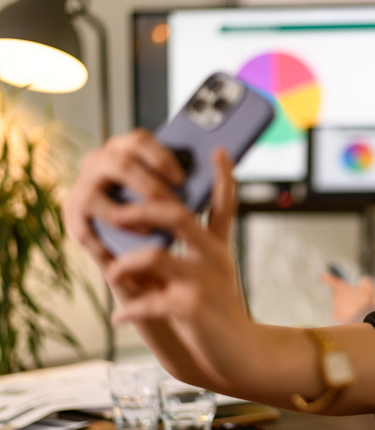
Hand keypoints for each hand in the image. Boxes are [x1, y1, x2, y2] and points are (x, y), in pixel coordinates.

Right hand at [63, 129, 184, 302]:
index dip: (161, 158)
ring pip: (99, 196)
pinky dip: (108, 243)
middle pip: (120, 163)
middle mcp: (99, 163)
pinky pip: (87, 230)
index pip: (139, 140)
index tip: (182, 180)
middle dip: (149, 187)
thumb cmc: (163, 220)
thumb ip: (185, 182)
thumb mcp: (176, 199)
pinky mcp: (74, 218)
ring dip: (127, 215)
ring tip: (151, 231)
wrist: (143, 259)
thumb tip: (216, 163)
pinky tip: (126, 254)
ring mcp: (83, 189)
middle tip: (172, 208)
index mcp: (125, 150)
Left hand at [103, 148, 247, 330]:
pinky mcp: (190, 308)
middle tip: (117, 213)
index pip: (223, 204)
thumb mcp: (218, 276)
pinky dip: (127, 310)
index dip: (223, 176)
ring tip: (113, 274)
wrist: (242, 354)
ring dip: (124, 264)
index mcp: (217, 248)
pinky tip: (118, 318)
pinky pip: (146, 301)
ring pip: (153, 255)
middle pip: (176, 215)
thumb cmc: (221, 314)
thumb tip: (155, 239)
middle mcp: (212, 258)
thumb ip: (198, 253)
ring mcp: (202, 281)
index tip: (220, 150)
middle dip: (141, 209)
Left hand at [320, 273, 374, 323]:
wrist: (363, 320)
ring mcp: (336, 308)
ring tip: (356, 308)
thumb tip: (363, 281)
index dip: (326, 278)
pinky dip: (344, 314)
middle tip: (356, 298)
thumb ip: (365, 282)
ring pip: (339, 305)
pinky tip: (352, 315)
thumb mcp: (369, 289)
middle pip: (338, 294)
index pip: (332, 281)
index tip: (321, 276)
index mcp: (342, 288)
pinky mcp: (338, 318)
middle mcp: (337, 298)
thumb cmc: (365, 302)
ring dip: (344, 305)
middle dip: (344, 296)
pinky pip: (339, 315)